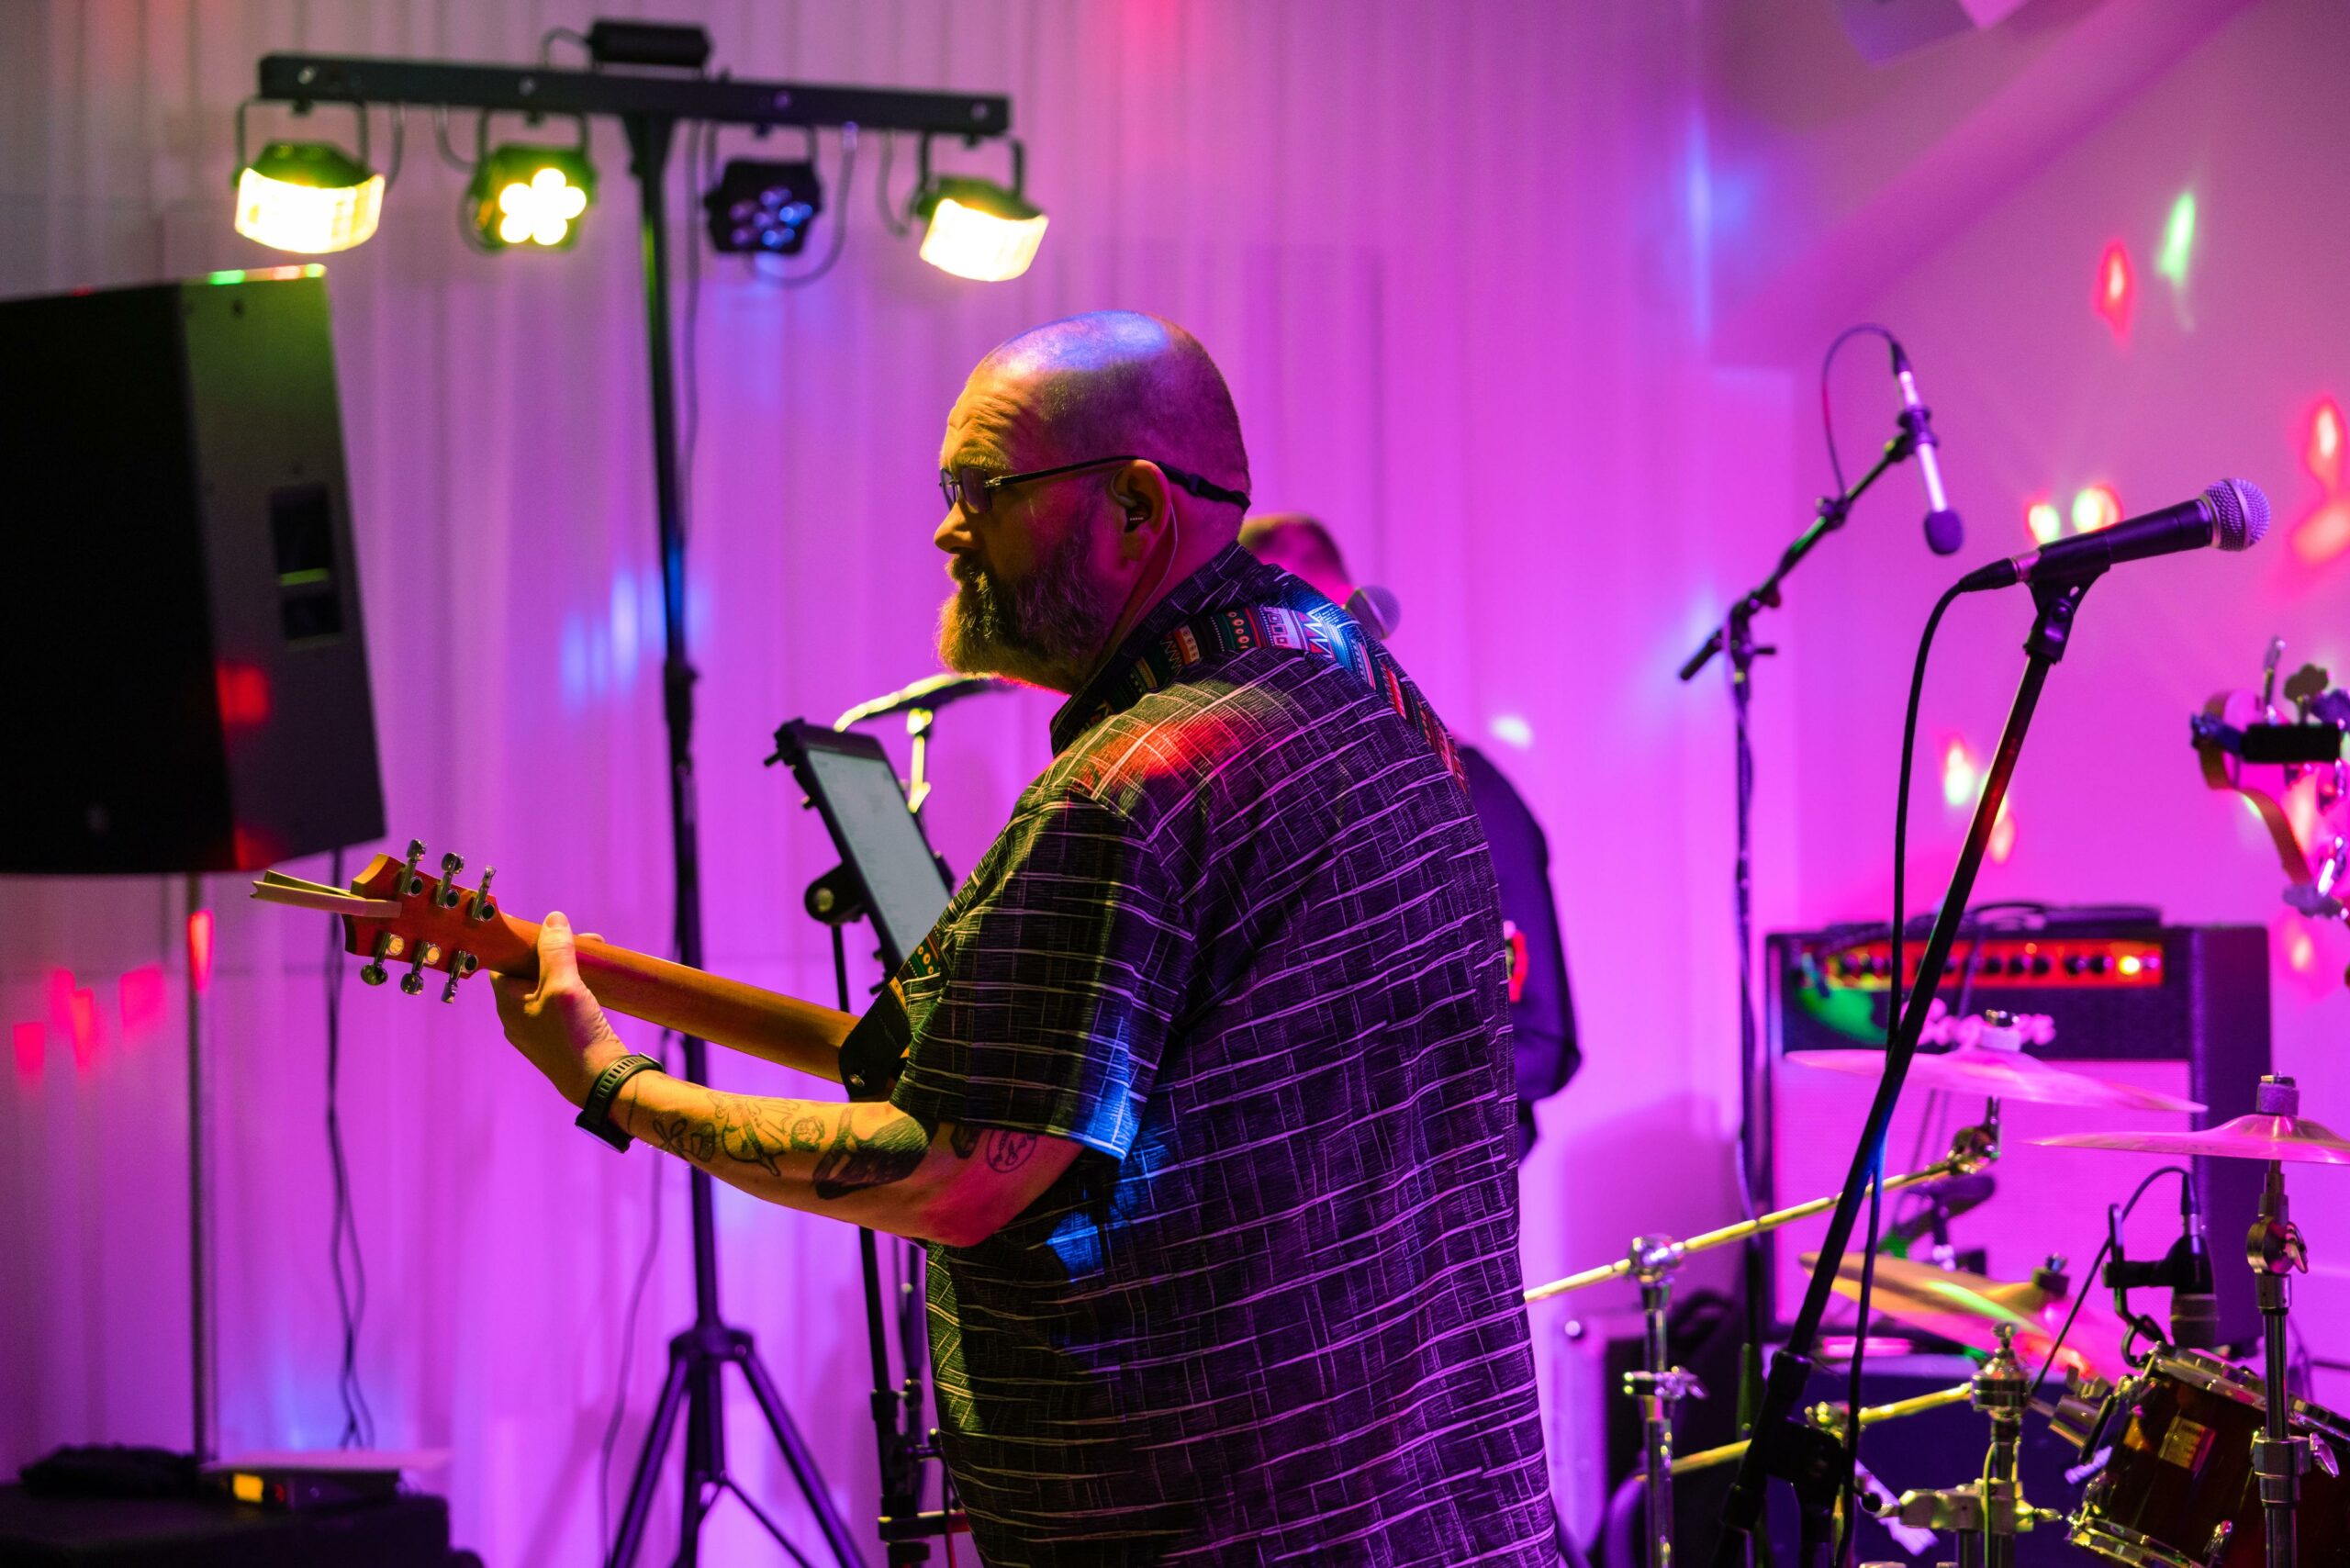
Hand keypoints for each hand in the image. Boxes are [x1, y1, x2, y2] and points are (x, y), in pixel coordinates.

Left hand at [493, 911, 628, 1105]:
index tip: (551, 931)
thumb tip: (552, 919)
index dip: (526, 943)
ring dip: (570, 969)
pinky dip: (577, 988)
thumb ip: (556, 950)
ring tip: (596, 960)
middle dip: (557, 952)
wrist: (601, 1082)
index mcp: (507, 1005)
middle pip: (530, 972)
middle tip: (586, 943)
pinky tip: (596, 984)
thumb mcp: (565, 986)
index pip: (505, 962)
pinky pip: (561, 1004)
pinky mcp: (559, 1038)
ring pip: (548, 987)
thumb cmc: (576, 1036)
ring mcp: (538, 1030)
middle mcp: (517, 1018)